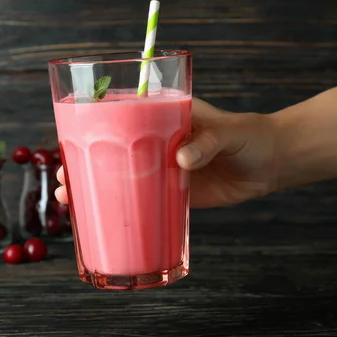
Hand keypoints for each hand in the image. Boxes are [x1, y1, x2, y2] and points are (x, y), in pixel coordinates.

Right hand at [55, 98, 278, 207]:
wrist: (272, 163)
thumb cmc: (249, 136)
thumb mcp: (228, 131)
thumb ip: (207, 141)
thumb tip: (182, 160)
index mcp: (165, 118)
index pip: (121, 119)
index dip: (94, 129)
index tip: (69, 140)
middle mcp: (158, 143)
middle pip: (114, 151)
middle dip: (86, 164)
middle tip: (64, 179)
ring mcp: (165, 170)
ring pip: (125, 179)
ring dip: (100, 189)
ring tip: (72, 202)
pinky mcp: (177, 194)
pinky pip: (147, 202)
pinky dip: (128, 210)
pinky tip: (108, 219)